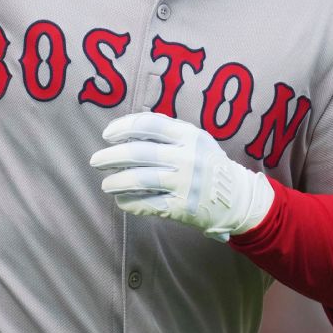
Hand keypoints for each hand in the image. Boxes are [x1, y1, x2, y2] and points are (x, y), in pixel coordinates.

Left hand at [90, 112, 273, 241]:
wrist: (237, 197)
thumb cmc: (208, 164)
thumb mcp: (196, 139)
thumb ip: (167, 131)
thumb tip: (127, 129)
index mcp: (189, 135)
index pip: (149, 124)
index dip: (123, 127)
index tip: (107, 135)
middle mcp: (187, 157)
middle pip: (139, 153)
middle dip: (111, 156)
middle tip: (96, 160)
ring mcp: (185, 183)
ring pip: (140, 180)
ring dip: (116, 181)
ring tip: (106, 184)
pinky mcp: (182, 207)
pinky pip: (148, 204)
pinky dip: (130, 202)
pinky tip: (121, 200)